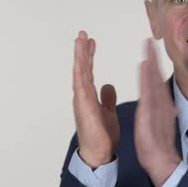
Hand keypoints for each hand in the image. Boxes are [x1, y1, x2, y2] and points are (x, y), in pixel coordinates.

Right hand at [72, 30, 119, 168]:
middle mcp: (82, 96)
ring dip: (79, 55)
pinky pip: (81, 84)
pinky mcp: (84, 105)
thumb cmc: (102, 135)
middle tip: (83, 33)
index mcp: (89, 96)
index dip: (89, 56)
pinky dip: (81, 71)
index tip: (91, 42)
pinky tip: (81, 60)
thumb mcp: (108, 112)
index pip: (88, 71)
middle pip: (82, 68)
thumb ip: (107, 98)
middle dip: (82, 50)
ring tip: (80, 39)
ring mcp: (81, 100)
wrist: (99, 153)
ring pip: (79, 73)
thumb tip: (108, 85)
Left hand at [134, 39, 180, 186]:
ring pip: (153, 78)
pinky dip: (146, 76)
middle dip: (153, 56)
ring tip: (148, 44)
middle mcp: (159, 101)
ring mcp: (155, 104)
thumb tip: (172, 108)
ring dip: (151, 60)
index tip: (150, 49)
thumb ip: (166, 113)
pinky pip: (148, 89)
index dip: (154, 64)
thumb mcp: (162, 125)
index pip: (155, 80)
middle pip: (156, 75)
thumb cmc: (159, 144)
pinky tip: (144, 64)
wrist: (161, 159)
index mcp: (159, 104)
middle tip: (150, 39)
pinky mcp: (150, 110)